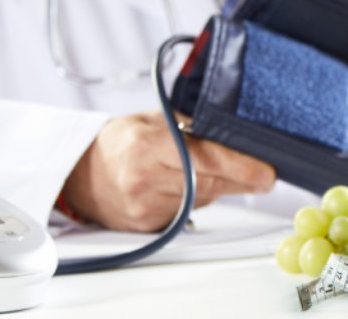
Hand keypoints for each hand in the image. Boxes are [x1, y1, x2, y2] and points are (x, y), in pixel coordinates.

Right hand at [62, 111, 275, 231]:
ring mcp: (144, 207)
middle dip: (241, 179)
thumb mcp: (155, 120)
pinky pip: (189, 213)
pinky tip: (188, 185)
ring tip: (215, 171)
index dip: (242, 168)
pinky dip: (198, 199)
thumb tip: (239, 138)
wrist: (79, 172)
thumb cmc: (121, 141)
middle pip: (210, 183)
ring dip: (218, 187)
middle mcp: (143, 179)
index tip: (268, 173)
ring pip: (203, 199)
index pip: (206, 159)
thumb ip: (194, 127)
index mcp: (146, 146)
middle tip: (262, 174)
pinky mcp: (148, 227)